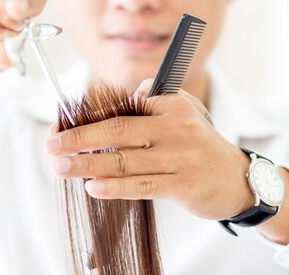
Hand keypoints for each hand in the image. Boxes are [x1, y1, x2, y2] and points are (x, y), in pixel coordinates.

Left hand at [45, 79, 253, 220]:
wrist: (238, 178)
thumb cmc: (198, 144)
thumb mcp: (183, 111)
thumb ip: (149, 101)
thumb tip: (105, 106)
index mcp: (171, 104)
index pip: (121, 109)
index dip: (88, 119)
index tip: (61, 128)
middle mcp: (176, 127)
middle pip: (118, 131)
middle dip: (79, 139)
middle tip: (51, 146)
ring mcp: (180, 157)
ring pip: (125, 161)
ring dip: (87, 165)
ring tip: (61, 168)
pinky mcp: (183, 185)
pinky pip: (142, 185)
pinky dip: (115, 187)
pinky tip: (92, 187)